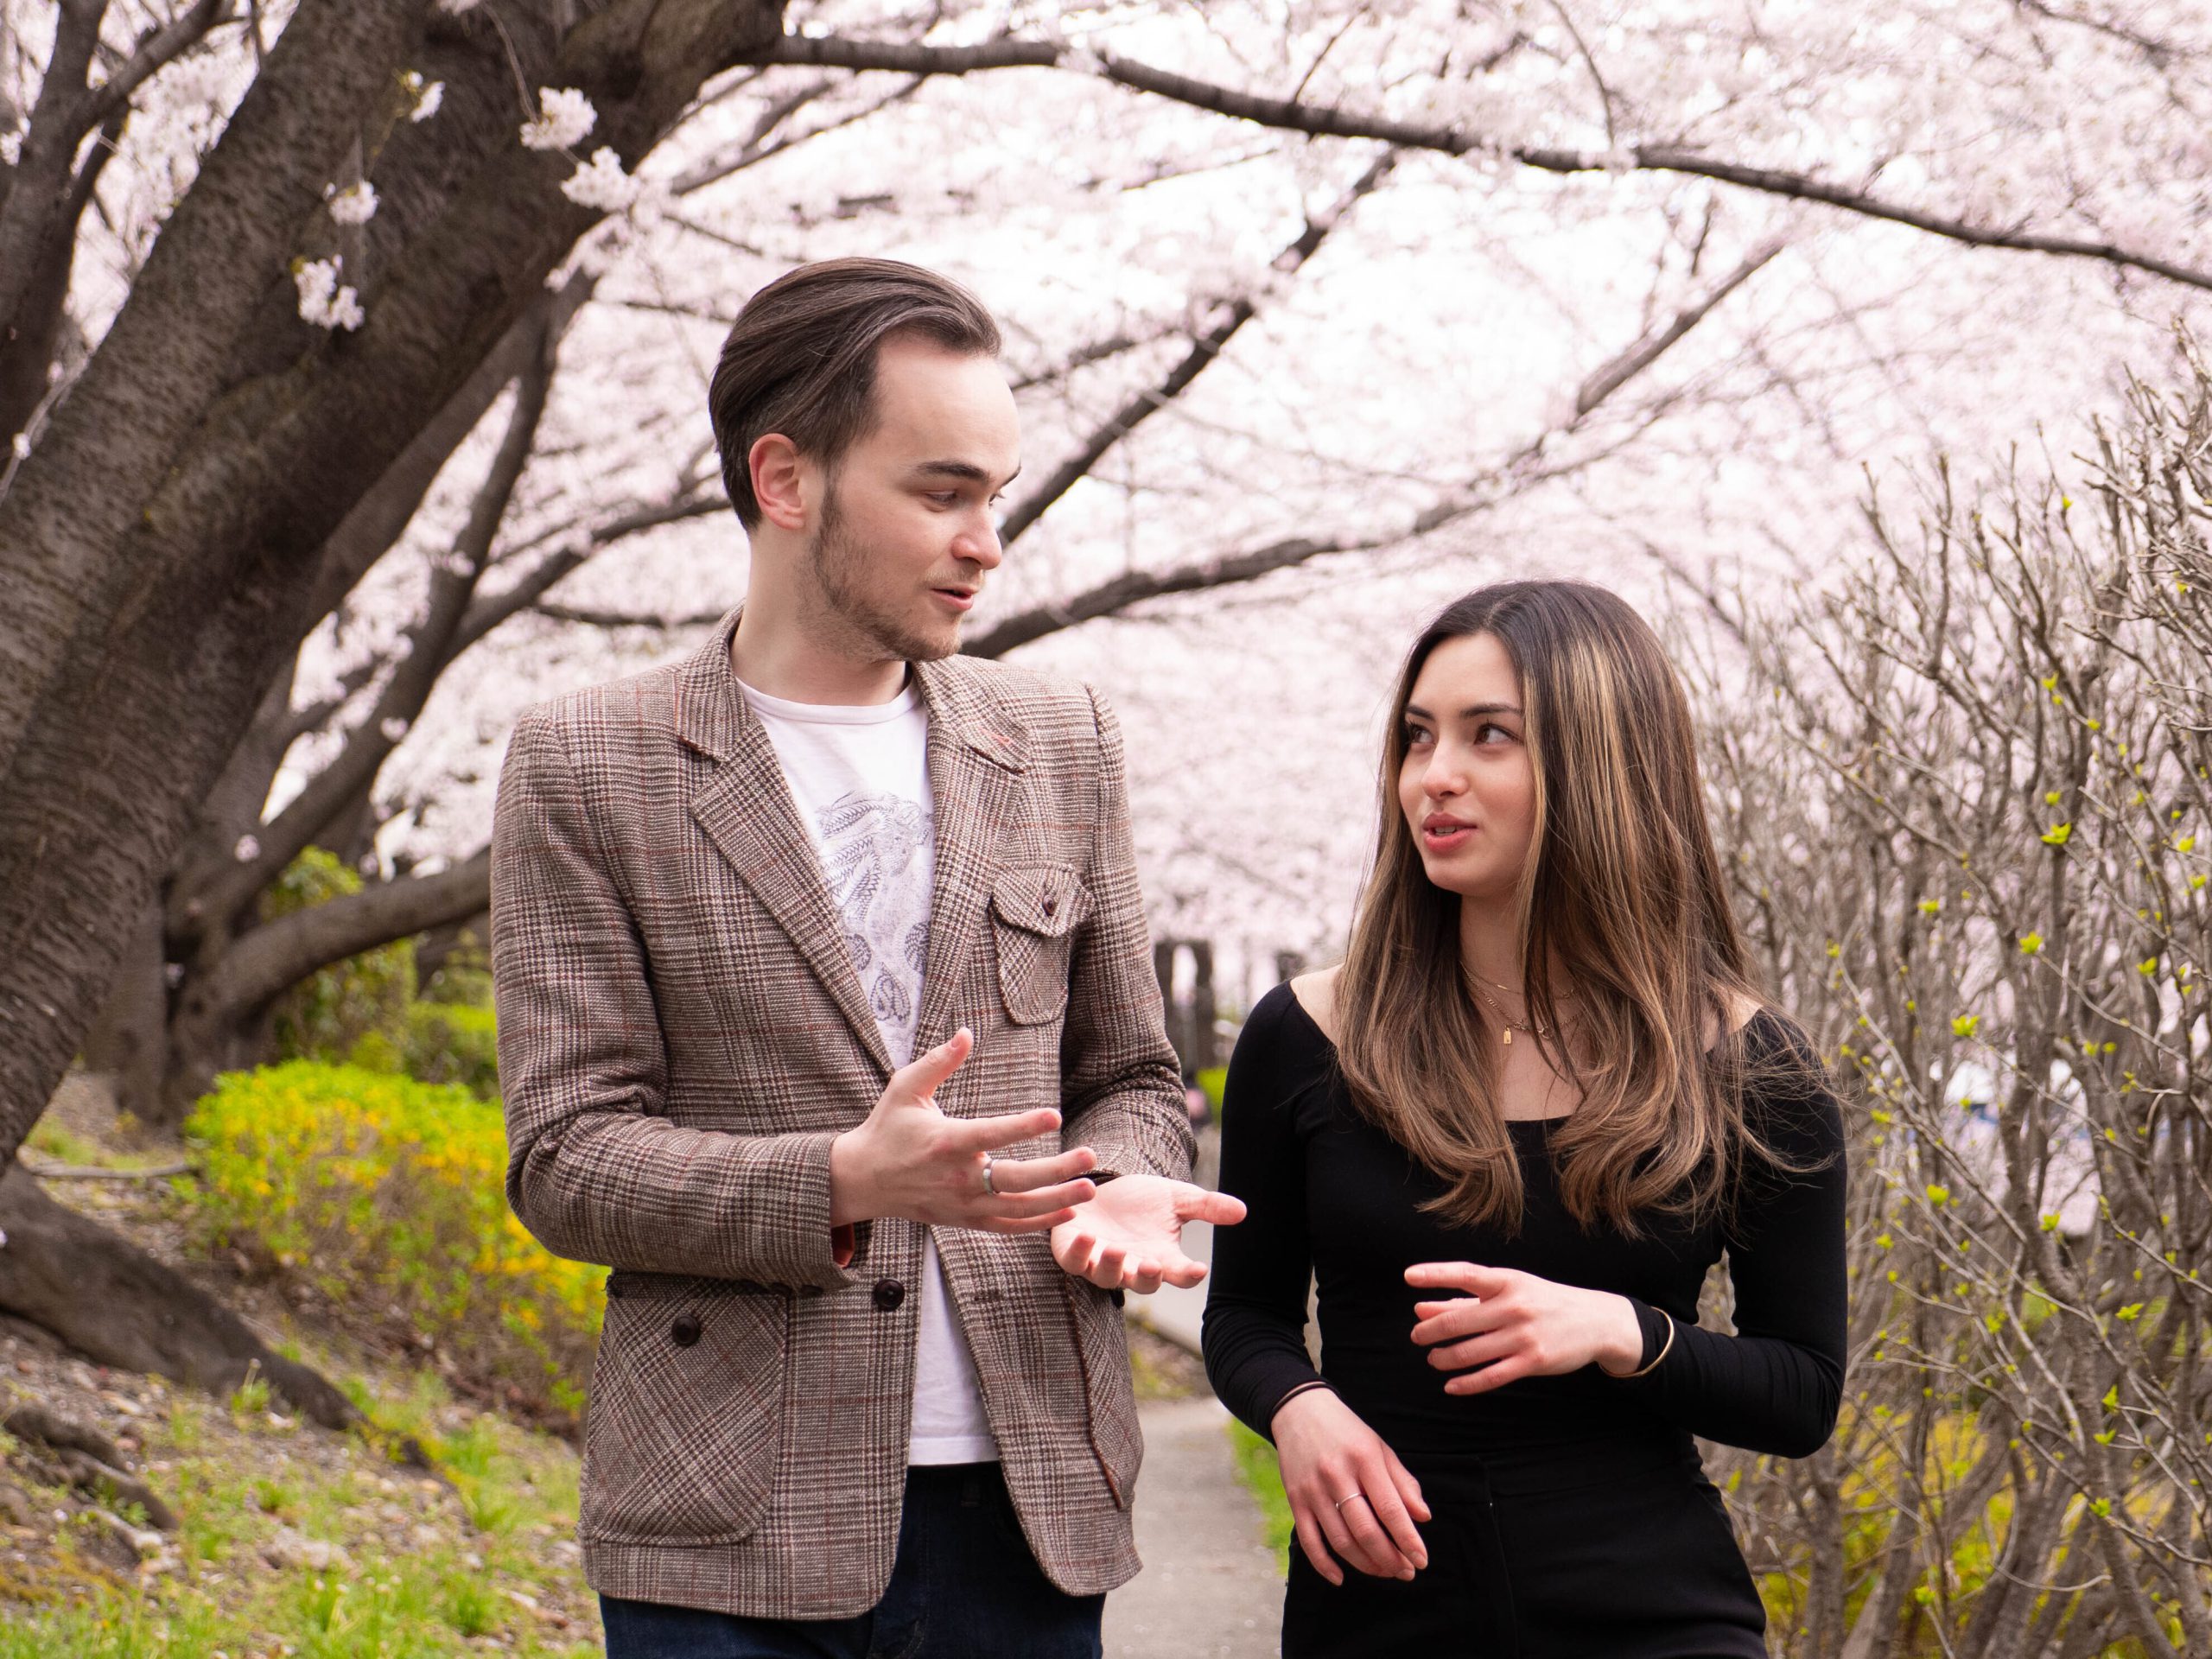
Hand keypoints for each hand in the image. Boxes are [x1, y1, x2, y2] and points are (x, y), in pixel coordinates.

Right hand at [829, 1029, 1099, 1230]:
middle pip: (1015, 1179)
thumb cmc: (888, 1128)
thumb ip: (938, 1061)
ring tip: (1090, 1189)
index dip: (1023, 1126)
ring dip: (1056, 1200)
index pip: (991, 1134)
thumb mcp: (905, 1088)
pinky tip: (1067, 1211)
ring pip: (1017, 1209)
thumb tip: (966, 1032)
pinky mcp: (965, 1219)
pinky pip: (1007, 1226)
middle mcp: (958, 1177)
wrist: (863, 1180)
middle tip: (1090, 1158)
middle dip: (1056, 1171)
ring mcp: (963, 1203)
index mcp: (946, 1141)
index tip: (1054, 1115)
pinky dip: (1037, 1223)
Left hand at [1049, 1174, 1245, 1292]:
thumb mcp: (1177, 1198)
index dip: (1189, 1274)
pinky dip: (1079, 1252)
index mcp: (1161, 1258)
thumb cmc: (1141, 1200)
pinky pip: (1074, 1261)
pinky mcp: (1072, 1253)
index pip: (1180, 1274)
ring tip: (1118, 1249)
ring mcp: (1101, 1263)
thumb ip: (1207, 1206)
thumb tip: (1242, 1211)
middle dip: (1147, 1276)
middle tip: (1154, 1265)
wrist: (1102, 1188)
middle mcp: (1132, 1267)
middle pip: (1143, 1283)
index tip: (1199, 1269)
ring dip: (1113, 1266)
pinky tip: (1086, 1236)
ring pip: (1107, 1277)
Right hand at [1270, 1387, 1430, 1584]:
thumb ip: (1403, 1482)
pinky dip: (1324, 1565)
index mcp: (1364, 1459)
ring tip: (1384, 1572)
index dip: (1408, 1539)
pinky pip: (1309, 1541)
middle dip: (1390, 1559)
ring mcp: (1313, 1489)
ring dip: (1365, 1564)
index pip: (1390, 1509)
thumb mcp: (1379, 1448)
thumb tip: (1423, 1517)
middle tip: (1406, 1572)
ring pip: (1340, 1540)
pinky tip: (1341, 1578)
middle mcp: (1337, 1475)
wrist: (1299, 1411)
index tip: (1422, 1560)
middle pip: (1366, 1531)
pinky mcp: (1295, 1499)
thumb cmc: (1347, 1432)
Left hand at [1406, 1261, 1643, 1394]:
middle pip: (1459, 1321)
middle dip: (1431, 1331)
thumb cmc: (1542, 1302)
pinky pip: (1491, 1376)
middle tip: (1417, 1337)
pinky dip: (1467, 1383)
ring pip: (1471, 1352)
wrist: (1596, 1321)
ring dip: (1444, 1358)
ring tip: (1433, 1359)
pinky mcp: (1533, 1361)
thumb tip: (1420, 1308)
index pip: (1466, 1274)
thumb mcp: (1508, 1291)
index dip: (1436, 1274)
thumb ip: (1463, 1300)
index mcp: (1507, 1282)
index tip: (1409, 1276)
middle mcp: (1514, 1306)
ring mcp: (1524, 1335)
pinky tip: (1451, 1385)